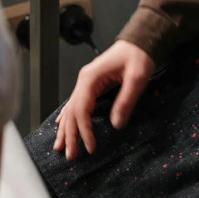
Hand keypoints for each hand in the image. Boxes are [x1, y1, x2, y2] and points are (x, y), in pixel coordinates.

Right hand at [53, 39, 154, 160]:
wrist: (139, 41)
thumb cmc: (138, 56)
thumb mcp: (137, 78)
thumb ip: (126, 100)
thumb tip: (116, 124)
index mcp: (91, 78)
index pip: (82, 109)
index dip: (84, 130)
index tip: (91, 147)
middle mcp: (84, 80)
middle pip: (72, 112)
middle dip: (70, 135)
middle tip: (71, 156)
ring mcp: (86, 81)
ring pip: (71, 108)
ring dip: (66, 128)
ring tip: (60, 147)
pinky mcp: (91, 84)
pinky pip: (76, 103)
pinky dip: (68, 117)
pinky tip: (61, 125)